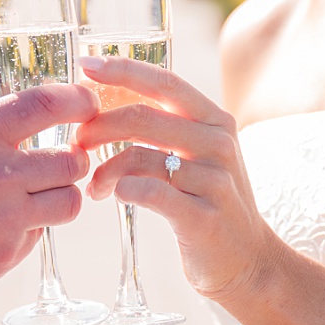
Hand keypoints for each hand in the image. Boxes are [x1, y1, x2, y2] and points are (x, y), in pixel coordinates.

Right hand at [0, 83, 96, 315]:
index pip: (46, 103)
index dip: (77, 100)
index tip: (85, 103)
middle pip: (72, 158)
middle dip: (71, 159)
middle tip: (58, 163)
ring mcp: (5, 217)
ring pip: (69, 199)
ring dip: (59, 197)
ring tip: (36, 198)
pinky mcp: (6, 254)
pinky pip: (41, 233)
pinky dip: (31, 229)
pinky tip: (0, 228)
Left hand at [76, 55, 281, 304]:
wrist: (248, 261)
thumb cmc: (205, 201)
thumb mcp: (193, 155)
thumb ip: (160, 128)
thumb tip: (100, 104)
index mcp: (214, 120)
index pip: (164, 82)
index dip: (123, 70)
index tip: (85, 64)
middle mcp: (219, 143)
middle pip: (142, 117)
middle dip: (97, 126)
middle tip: (77, 143)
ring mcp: (215, 180)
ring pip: (140, 157)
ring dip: (103, 169)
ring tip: (94, 187)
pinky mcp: (205, 217)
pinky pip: (151, 193)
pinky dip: (123, 190)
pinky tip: (114, 196)